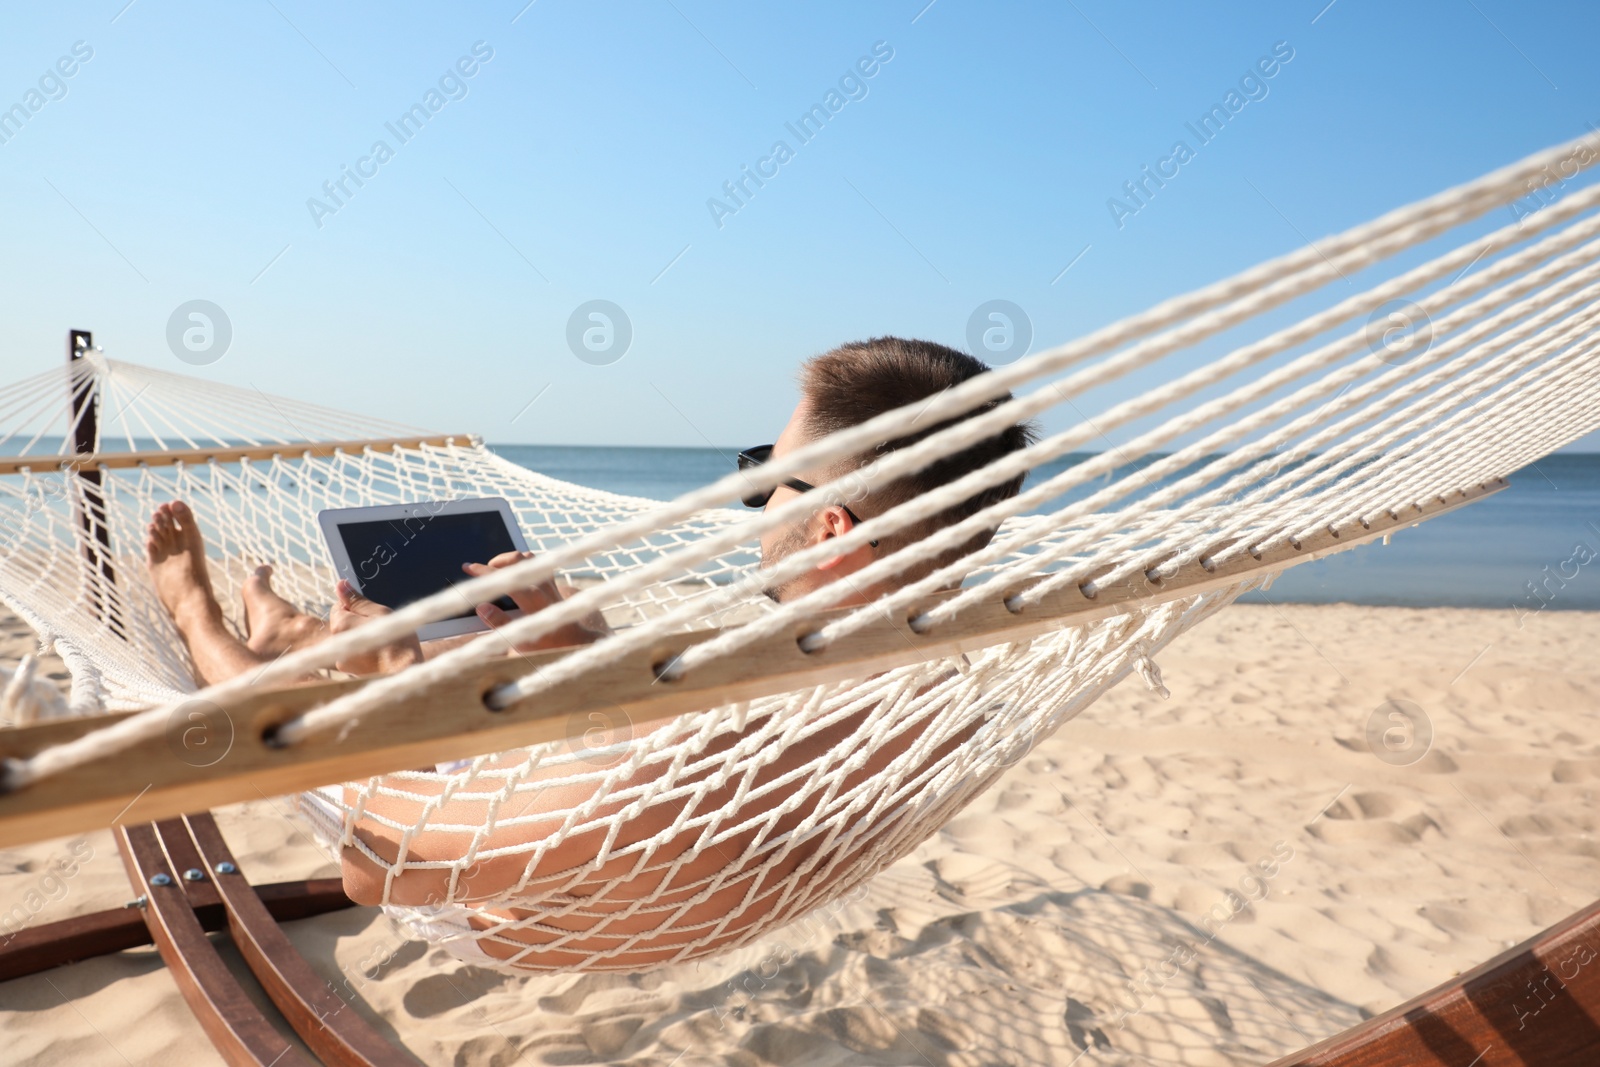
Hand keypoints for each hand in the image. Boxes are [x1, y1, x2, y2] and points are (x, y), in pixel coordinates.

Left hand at [329, 579, 423, 674]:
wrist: (404, 673)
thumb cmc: (396, 642)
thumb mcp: (380, 613)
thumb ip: (358, 600)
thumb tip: (341, 586)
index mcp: (341, 625)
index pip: (339, 606)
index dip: (356, 607)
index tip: (372, 613)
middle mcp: (336, 643)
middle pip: (344, 625)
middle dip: (359, 624)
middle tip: (380, 628)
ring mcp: (342, 660)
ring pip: (351, 641)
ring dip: (363, 639)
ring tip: (382, 643)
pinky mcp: (350, 672)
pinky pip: (355, 655)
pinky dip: (365, 653)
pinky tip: (380, 654)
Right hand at [462, 551, 609, 651]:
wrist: (573, 642)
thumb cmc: (546, 645)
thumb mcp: (520, 642)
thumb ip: (500, 624)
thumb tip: (482, 607)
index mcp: (534, 603)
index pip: (507, 581)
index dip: (485, 572)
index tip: (468, 566)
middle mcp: (543, 589)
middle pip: (518, 560)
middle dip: (496, 560)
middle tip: (481, 569)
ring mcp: (549, 583)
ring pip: (528, 558)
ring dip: (509, 559)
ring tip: (494, 569)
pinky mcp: (551, 582)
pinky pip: (535, 563)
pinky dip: (520, 562)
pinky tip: (510, 572)